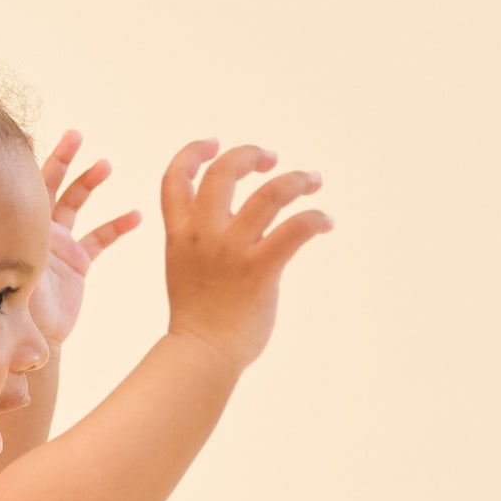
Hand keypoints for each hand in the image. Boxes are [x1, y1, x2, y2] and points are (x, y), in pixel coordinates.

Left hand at [27, 129, 143, 350]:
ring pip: (77, 202)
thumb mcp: (7, 283)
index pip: (21, 189)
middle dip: (63, 158)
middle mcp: (39, 229)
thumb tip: (3, 253)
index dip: (24, 162)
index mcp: (20, 229)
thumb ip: (9, 264)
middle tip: (75, 136)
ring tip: (104, 165)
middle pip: (51, 184)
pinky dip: (118, 225)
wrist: (34, 338)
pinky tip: (136, 215)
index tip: (28, 135)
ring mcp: (60, 242)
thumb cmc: (15, 313)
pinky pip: (101, 237)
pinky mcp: (78, 260)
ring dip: (90, 181)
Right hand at [162, 140, 331, 373]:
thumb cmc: (199, 319)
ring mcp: (231, 251)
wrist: (202, 355)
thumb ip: (207, 241)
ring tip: (312, 181)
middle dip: (250, 155)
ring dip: (296, 180)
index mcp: (180, 235)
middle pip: (224, 172)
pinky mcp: (260, 270)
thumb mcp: (187, 270)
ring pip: (269, 194)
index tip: (213, 145)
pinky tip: (325, 222)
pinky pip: (295, 229)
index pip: (176, 179)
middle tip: (272, 160)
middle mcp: (203, 236)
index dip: (193, 153)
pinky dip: (316, 219)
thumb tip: (247, 223)